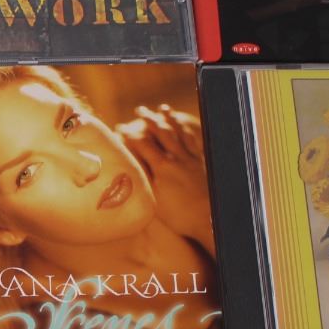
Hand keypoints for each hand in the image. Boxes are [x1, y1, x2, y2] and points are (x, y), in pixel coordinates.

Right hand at [118, 106, 213, 250]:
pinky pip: (194, 141)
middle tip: (139, 110)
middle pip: (161, 133)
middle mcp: (178, 159)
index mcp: (163, 168)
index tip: (120, 128)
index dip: (129, 135)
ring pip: (179, 132)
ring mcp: (192, 159)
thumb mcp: (155, 200)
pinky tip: (185, 126)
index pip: (142, 145)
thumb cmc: (179, 216)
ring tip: (163, 108)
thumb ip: (143, 181)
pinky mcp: (202, 163)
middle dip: (148, 119)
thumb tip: (130, 169)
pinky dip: (187, 130)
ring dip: (169, 118)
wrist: (208, 220)